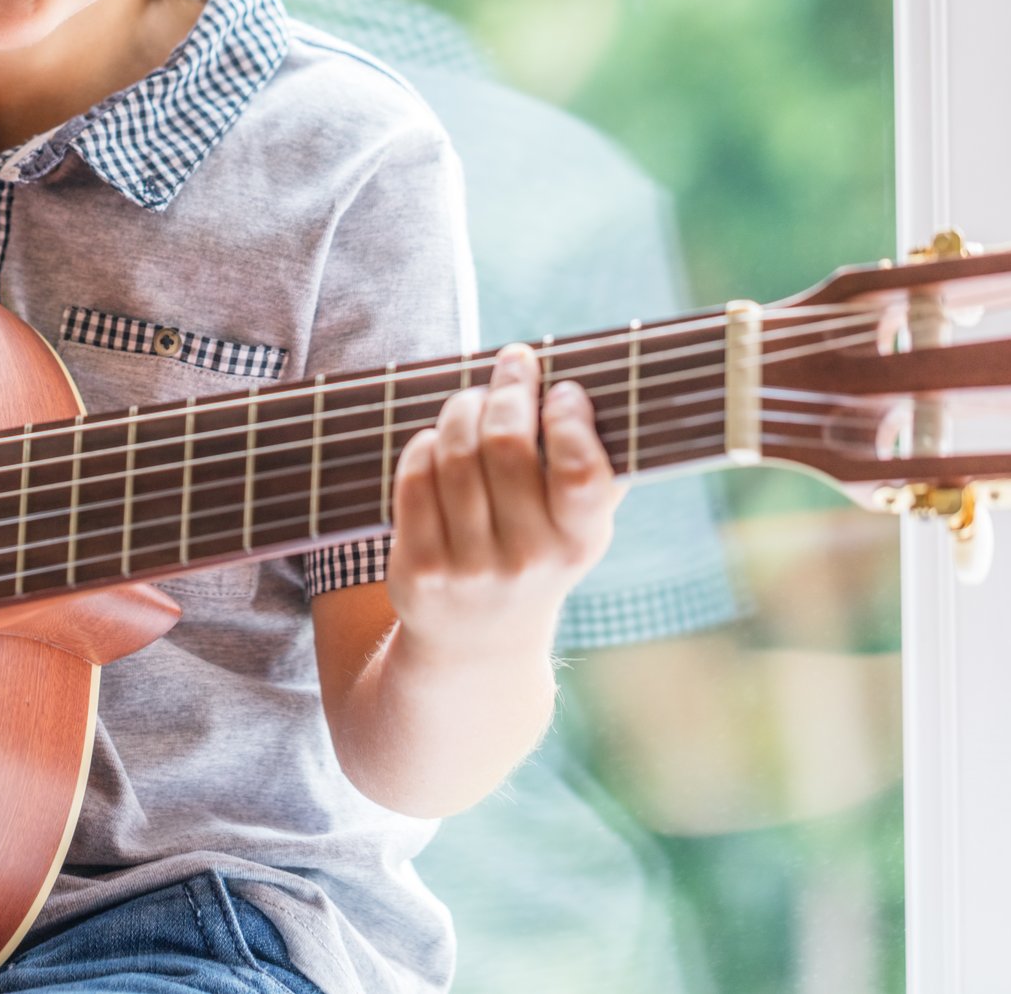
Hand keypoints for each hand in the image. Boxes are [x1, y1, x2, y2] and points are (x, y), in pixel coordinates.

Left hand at [385, 343, 617, 662]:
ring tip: (472, 400)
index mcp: (579, 544)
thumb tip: (595, 388)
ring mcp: (468, 567)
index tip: (563, 390)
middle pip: (505, 444)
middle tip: (513, 364)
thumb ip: (593, 471)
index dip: (569, 418)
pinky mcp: (419, 569)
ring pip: (454, 453)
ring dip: (462, 408)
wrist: (476, 646)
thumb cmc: (535, 558)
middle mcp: (527, 559)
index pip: (578, 470)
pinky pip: (415, 478)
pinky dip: (424, 444)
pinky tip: (437, 440)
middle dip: (508, 389)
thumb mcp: (576, 531)